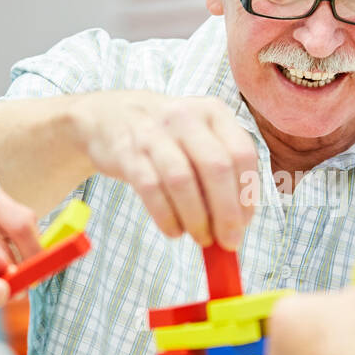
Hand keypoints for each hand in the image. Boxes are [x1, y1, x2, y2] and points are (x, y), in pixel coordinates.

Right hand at [76, 91, 258, 249]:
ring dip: (197, 218)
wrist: (108, 118)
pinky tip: (174, 231)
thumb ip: (223, 172)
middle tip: (228, 242)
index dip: (246, 194)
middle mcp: (185, 116)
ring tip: (202, 238)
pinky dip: (167, 217)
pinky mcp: (127, 152)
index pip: (242, 153)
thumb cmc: (167, 136)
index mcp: (213, 112)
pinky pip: (151, 190)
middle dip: (226, 212)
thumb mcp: (200, 138)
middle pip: (216, 167)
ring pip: (182, 180)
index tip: (244, 223)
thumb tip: (239, 223)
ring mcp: (153, 132)